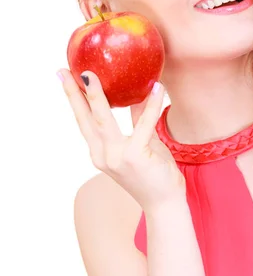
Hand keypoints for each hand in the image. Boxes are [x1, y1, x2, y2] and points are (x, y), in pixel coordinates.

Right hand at [58, 69, 185, 212]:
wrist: (165, 204)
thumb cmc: (154, 174)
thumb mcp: (142, 143)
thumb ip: (137, 121)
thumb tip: (137, 94)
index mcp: (100, 153)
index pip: (84, 122)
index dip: (74, 100)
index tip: (65, 78)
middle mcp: (104, 156)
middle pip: (85, 119)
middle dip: (73, 94)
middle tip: (63, 72)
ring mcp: (117, 158)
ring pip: (103, 120)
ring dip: (96, 96)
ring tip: (90, 74)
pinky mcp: (136, 156)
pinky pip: (144, 124)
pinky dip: (151, 104)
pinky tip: (157, 88)